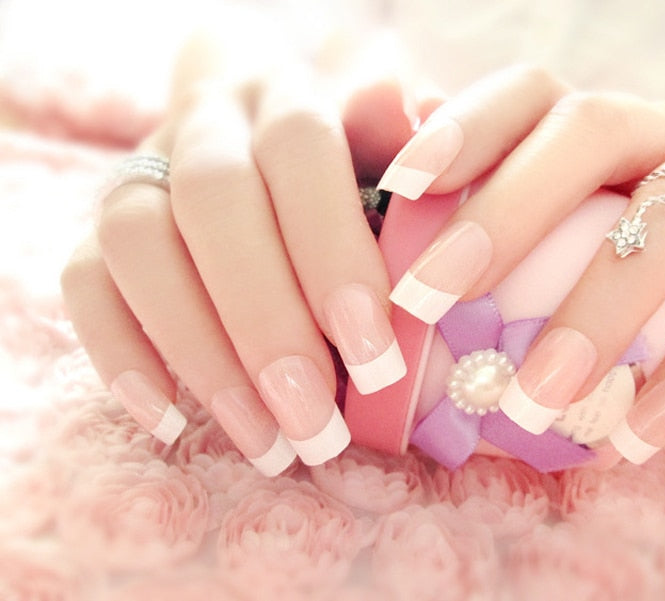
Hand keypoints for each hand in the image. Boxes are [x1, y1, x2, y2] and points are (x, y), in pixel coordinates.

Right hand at [60, 34, 418, 473]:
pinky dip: (121, 355)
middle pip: (213, 200)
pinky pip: (82, 284)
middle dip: (267, 325)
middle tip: (316, 425)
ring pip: (137, 243)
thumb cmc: (347, 163)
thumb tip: (417, 143)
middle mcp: (204, 124)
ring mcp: (140, 175)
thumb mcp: (391, 153)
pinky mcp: (97, 231)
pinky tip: (173, 419)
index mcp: (286, 95)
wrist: (260, 134)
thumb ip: (404, 155)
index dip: (333, 252)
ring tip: (263, 440)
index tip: (375, 357)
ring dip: (200, 353)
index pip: (299, 148)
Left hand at [378, 65, 664, 466]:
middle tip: (433, 296)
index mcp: (588, 125)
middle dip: (506, 212)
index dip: (463, 128)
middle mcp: (661, 132)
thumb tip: (387, 220)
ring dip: (597, 314)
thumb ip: (474, 224)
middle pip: (589, 131)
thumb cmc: (619, 259)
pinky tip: (633, 439)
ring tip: (535, 402)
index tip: (401, 185)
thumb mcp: (553, 236)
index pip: (525, 96)